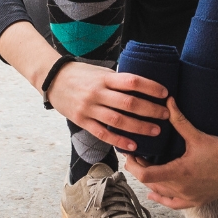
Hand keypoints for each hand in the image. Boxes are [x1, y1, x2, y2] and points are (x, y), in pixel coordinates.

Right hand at [43, 61, 170, 154]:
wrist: (52, 79)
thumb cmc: (80, 74)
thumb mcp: (99, 72)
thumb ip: (117, 80)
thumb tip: (142, 86)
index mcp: (105, 78)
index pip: (132, 81)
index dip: (151, 87)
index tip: (165, 93)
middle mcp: (98, 93)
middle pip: (129, 103)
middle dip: (150, 110)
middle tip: (166, 114)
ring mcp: (89, 108)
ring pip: (118, 120)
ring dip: (139, 127)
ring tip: (155, 130)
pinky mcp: (82, 121)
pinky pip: (103, 133)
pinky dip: (119, 140)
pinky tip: (133, 145)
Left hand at [126, 98, 217, 209]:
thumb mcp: (198, 136)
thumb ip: (180, 120)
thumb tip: (168, 101)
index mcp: (179, 173)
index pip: (146, 175)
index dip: (133, 165)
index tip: (130, 153)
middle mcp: (181, 188)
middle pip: (150, 183)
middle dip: (139, 169)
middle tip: (135, 155)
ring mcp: (188, 197)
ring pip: (160, 192)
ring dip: (149, 180)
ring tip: (143, 166)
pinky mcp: (195, 201)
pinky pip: (173, 204)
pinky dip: (161, 199)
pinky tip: (153, 194)